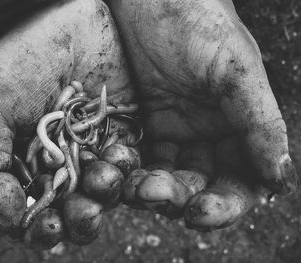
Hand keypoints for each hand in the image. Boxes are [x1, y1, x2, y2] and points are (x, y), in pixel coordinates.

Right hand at [0, 0, 132, 246]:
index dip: (42, 227)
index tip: (46, 226)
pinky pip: (135, 162)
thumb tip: (11, 217)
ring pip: (108, 191)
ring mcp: (100, 150)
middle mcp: (68, 164)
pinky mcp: (129, 132)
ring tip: (105, 179)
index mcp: (34, 166)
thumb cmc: (21, 62)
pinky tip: (120, 158)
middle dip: (80, 217)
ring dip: (107, 195)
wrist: (64, 19)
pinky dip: (130, 169)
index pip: (40, 211)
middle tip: (84, 213)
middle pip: (77, 208)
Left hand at [106, 0, 297, 229]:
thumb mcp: (235, 69)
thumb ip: (260, 122)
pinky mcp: (145, 124)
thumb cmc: (199, 22)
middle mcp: (209, 135)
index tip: (200, 213)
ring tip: (137, 188)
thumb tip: (280, 177)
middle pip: (201, 186)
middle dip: (181, 199)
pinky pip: (140, 159)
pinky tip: (120, 176)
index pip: (240, 181)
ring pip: (167, 178)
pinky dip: (131, 173)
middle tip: (158, 197)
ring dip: (153, 191)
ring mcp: (175, 132)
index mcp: (239, 126)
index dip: (224, 205)